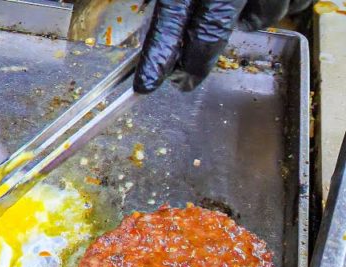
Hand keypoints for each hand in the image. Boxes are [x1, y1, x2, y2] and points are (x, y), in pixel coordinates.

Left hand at [134, 0, 309, 92]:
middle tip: (186, 77)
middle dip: (197, 60)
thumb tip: (147, 2)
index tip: (147, 84)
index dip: (159, 56)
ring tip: (239, 3)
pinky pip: (293, 4)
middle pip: (212, 33)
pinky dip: (279, 3)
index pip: (173, 21)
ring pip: (257, 19)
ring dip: (248, 19)